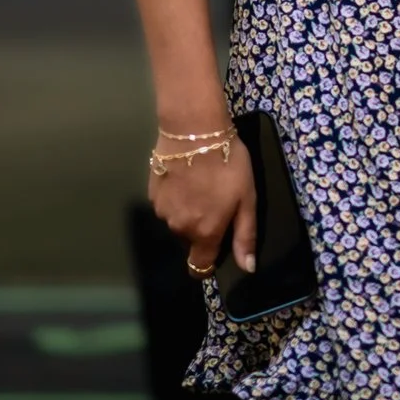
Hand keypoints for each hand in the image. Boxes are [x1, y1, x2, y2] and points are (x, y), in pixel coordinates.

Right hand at [150, 137, 257, 277]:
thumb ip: (244, 235)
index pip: (199, 266)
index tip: (217, 246)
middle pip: (191, 239)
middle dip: (203, 226)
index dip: (208, 263)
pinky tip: (187, 176)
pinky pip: (167, 205)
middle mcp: (179, 228)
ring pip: (178, 221)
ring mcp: (161, 211)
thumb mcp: (247, 198)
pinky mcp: (151, 193)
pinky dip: (177, 196)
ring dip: (189, 210)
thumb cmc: (228, 165)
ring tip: (202, 184)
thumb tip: (247, 268)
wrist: (194, 132)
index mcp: (204, 232)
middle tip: (218, 199)